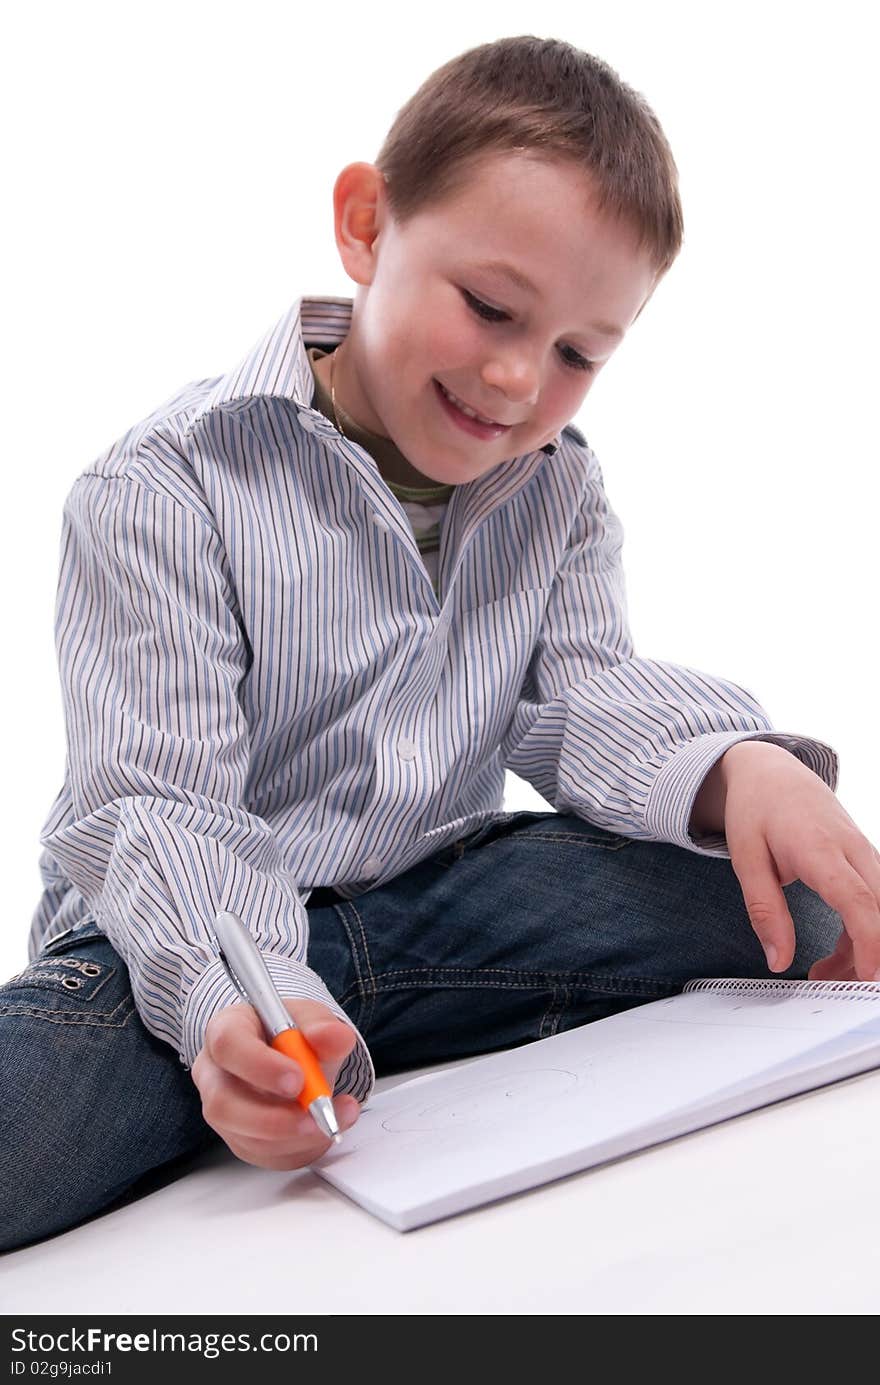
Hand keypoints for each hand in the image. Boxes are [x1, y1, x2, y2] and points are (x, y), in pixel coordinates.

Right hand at [191, 998, 360, 1168]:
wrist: (294, 1055)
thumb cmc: (291, 1033)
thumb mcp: (311, 1018)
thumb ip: (323, 1025)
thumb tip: (334, 1038)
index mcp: (226, 1028)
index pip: (228, 1045)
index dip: (261, 1066)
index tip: (298, 1079)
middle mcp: (214, 1072)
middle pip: (222, 1103)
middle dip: (272, 1118)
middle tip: (313, 1114)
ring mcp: (223, 1109)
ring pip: (243, 1137)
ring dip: (292, 1137)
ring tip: (328, 1120)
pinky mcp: (239, 1138)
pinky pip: (264, 1155)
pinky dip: (299, 1148)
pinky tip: (322, 1130)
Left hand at [717, 741, 879, 980]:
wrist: (770, 772)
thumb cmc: (756, 809)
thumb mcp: (745, 859)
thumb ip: (764, 911)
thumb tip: (778, 961)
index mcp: (820, 848)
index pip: (858, 899)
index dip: (870, 940)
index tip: (869, 976)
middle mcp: (853, 850)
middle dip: (871, 956)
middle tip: (840, 989)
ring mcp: (864, 855)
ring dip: (862, 950)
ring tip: (823, 977)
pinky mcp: (865, 863)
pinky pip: (874, 904)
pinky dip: (861, 934)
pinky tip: (835, 958)